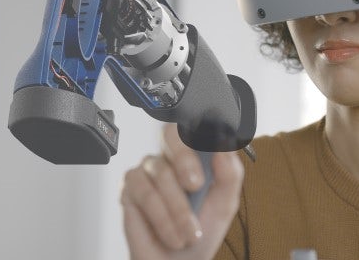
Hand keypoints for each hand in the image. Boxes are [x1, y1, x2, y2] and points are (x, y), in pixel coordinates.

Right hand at [120, 123, 243, 259]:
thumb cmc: (201, 230)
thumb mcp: (225, 204)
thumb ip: (229, 174)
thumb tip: (224, 146)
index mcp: (197, 154)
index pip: (195, 124)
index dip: (201, 127)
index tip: (212, 142)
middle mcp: (171, 157)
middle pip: (170, 133)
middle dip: (185, 158)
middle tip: (196, 185)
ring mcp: (149, 170)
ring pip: (161, 171)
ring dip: (178, 208)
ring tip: (189, 233)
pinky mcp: (130, 188)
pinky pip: (144, 191)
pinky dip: (161, 216)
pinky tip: (171, 233)